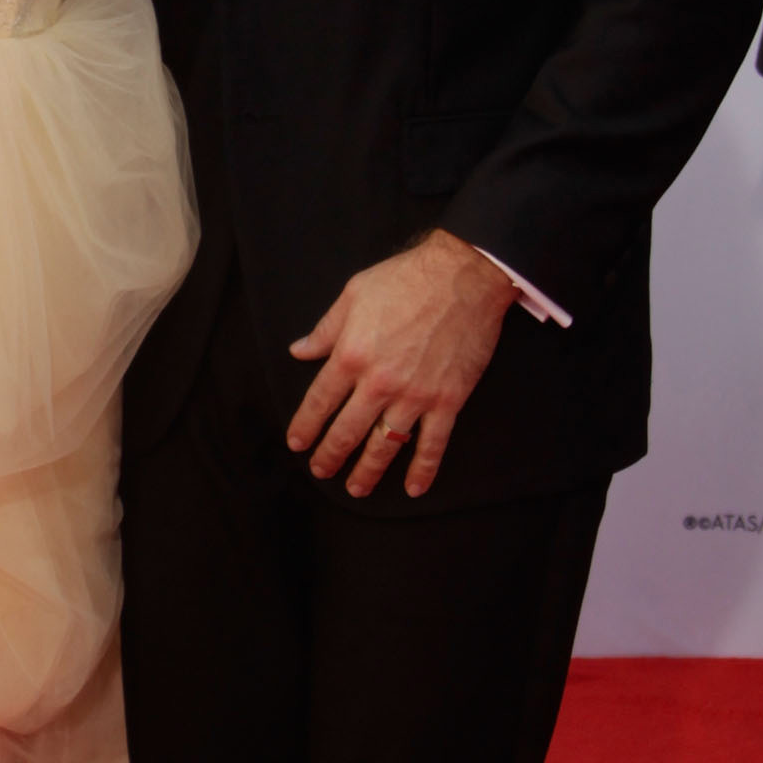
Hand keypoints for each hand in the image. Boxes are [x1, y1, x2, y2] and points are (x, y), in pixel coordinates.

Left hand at [286, 230, 516, 499]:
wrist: (464, 274)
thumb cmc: (406, 279)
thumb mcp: (353, 295)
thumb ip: (325, 330)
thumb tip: (299, 351)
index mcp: (351, 355)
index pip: (319, 401)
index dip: (306, 426)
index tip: (298, 443)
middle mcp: (378, 382)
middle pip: (347, 431)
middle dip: (330, 456)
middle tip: (321, 471)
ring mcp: (415, 395)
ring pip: (385, 445)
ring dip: (368, 471)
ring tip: (356, 488)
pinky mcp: (448, 400)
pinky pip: (433, 443)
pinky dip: (423, 469)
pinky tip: (413, 488)